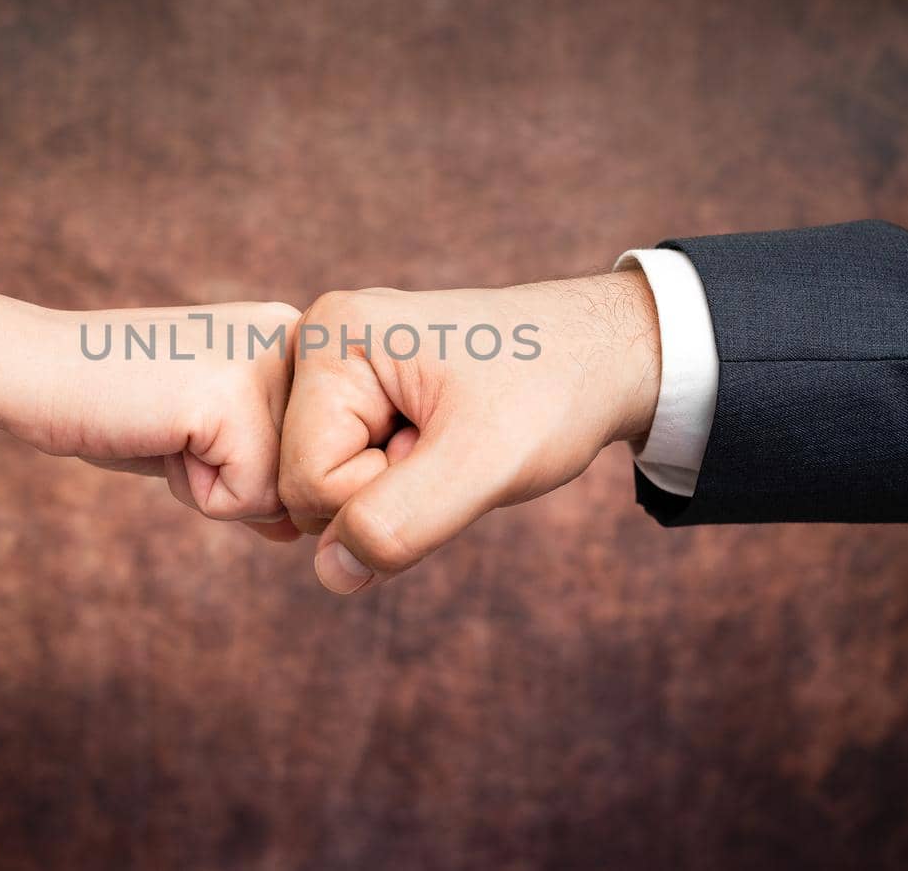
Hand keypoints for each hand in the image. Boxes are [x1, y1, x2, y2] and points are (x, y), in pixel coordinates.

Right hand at [0, 289, 301, 537]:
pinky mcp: (236, 400)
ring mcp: (271, 365)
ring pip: (281, 493)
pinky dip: (197, 490)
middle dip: (233, 476)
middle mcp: (299, 340)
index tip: (190, 415)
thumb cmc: (116, 404)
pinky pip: (248, 499)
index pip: (317, 453)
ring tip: (168, 427)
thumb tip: (304, 530)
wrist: (35, 367)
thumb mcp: (208, 435)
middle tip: (173, 423)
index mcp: (299, 338)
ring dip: (215, 485)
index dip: (244, 461)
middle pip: (305, 475)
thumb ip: (263, 472)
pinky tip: (162, 433)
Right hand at [278, 272, 660, 592]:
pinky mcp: (355, 394)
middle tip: (452, 443)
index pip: (308, 479)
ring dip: (395, 489)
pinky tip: (438, 443)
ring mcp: (334, 369)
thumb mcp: (485, 462)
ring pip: (327, 488)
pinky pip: (348, 474)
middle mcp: (316, 344)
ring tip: (449, 440)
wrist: (602, 355)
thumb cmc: (551, 391)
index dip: (380, 493)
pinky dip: (399, 479)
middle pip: (305, 484)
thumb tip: (330, 572)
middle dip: (385, 490)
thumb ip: (402, 521)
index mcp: (330, 336)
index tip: (447, 445)